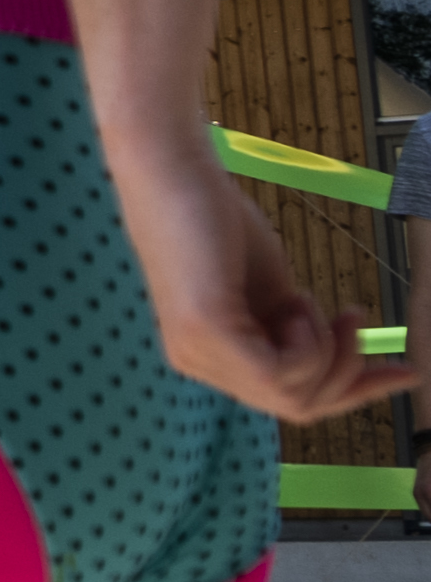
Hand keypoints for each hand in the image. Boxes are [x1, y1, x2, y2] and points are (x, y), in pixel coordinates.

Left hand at [131, 163, 419, 430]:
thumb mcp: (272, 291)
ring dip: (327, 349)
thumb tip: (339, 361)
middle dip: (348, 371)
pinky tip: (294, 300)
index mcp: (213, 357)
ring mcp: (197, 352)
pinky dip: (309, 343)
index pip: (288, 399)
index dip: (351, 392)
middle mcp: (198, 364)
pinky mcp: (205, 332)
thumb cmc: (219, 223)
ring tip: (308, 297)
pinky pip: (281, 374)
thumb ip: (294, 331)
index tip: (406, 372)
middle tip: (355, 316)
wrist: (175, 174)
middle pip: (297, 407)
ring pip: (295, 396)